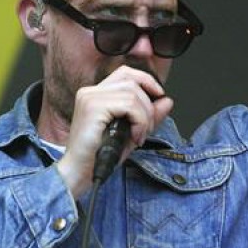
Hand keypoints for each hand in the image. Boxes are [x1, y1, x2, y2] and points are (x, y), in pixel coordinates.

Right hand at [57, 66, 173, 196]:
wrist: (80, 173)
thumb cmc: (100, 156)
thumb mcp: (132, 132)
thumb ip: (149, 115)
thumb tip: (167, 101)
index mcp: (96, 94)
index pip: (125, 73)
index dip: (146, 80)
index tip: (159, 95)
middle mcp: (91, 92)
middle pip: (132, 81)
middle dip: (148, 105)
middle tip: (146, 128)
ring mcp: (90, 98)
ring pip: (133, 94)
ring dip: (144, 117)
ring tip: (138, 136)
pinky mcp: (93, 107)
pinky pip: (129, 106)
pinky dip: (139, 122)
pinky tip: (134, 138)